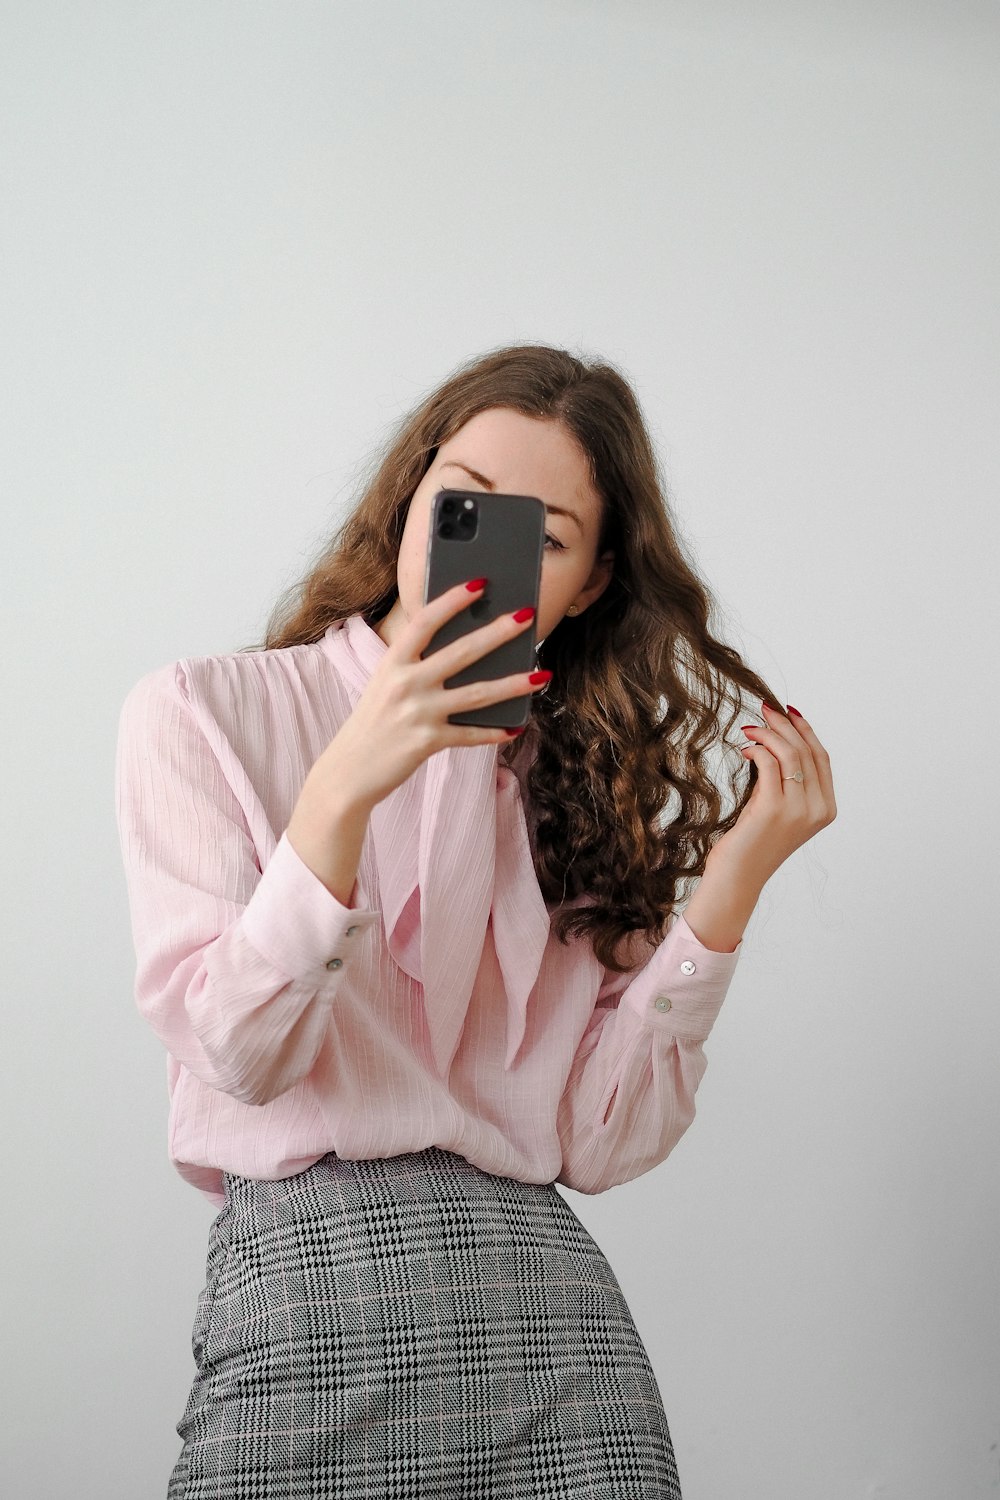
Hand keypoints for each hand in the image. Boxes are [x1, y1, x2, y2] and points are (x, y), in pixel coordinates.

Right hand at [312, 580, 546, 811]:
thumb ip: (418, 667)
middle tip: (528, 615)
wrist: (348, 770)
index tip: (479, 583)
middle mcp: (405, 683)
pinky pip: (470, 735)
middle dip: (499, 632)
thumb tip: (470, 654)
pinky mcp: (427, 742)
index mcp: (393, 662)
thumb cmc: (373, 722)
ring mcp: (418, 713)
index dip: (452, 600)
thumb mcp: (387, 685)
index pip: (425, 622)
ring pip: (477, 694)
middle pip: (462, 652)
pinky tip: (517, 727)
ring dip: (513, 684)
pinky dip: (495, 733)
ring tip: (541, 675)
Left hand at [709, 704, 836, 882]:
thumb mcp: (779, 808)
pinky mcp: (773, 808)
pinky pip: (769, 764)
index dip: (806, 731)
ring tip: (750, 728)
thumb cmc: (753, 843)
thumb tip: (775, 741)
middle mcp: (818, 809)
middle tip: (765, 710)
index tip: (789, 713)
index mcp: (826, 809)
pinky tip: (745, 749)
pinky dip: (757, 750)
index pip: (822, 758)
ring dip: (769, 734)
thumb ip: (785, 781)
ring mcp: (798, 810)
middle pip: (807, 751)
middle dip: (785, 725)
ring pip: (790, 754)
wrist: (738, 876)